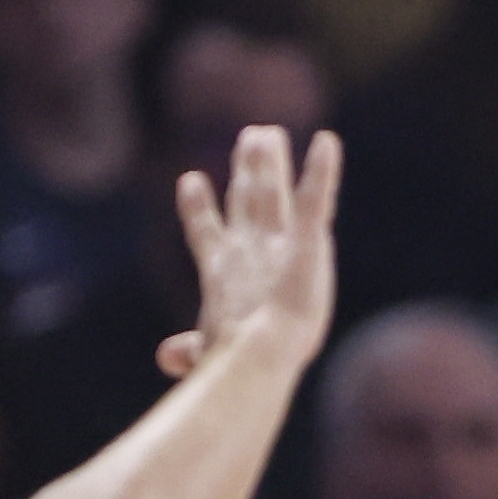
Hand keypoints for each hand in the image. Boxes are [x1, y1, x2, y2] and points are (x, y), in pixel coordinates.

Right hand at [159, 124, 341, 379]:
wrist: (260, 356)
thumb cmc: (233, 365)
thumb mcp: (205, 355)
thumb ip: (188, 352)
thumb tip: (168, 357)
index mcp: (221, 274)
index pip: (206, 232)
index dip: (198, 208)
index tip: (191, 180)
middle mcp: (247, 250)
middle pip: (246, 198)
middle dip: (247, 169)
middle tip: (251, 138)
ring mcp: (276, 243)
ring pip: (272, 191)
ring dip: (272, 162)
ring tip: (270, 133)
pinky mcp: (308, 242)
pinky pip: (316, 199)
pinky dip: (323, 171)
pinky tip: (330, 143)